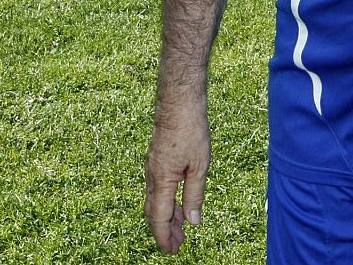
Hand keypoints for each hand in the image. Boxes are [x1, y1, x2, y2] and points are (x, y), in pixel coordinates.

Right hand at [144, 97, 210, 253]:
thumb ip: (195, 195)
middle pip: (154, 212)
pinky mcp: (157, 161)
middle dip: (165, 232)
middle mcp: (152, 176)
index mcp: (161, 180)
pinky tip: (179, 205)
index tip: (171, 252)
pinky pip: (158, 189)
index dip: (164, 237)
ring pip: (156, 201)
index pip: (159, 218)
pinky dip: (167, 203)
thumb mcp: (199, 166)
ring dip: (167, 218)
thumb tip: (193, 222)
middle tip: (177, 247)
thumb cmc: (191, 131)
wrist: (179, 103)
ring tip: (181, 231)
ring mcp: (152, 168)